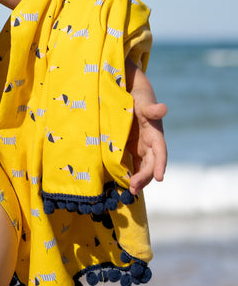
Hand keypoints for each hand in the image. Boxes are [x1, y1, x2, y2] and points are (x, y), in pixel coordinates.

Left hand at [125, 61, 166, 193]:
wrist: (131, 95)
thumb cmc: (139, 98)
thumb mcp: (144, 101)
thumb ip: (151, 108)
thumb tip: (164, 108)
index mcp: (155, 133)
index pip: (160, 151)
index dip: (160, 164)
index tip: (159, 177)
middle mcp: (150, 144)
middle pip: (150, 164)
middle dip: (144, 177)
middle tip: (134, 187)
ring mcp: (141, 148)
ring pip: (142, 167)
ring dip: (138, 179)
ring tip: (130, 190)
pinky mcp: (131, 149)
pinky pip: (132, 164)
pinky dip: (129, 174)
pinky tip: (122, 183)